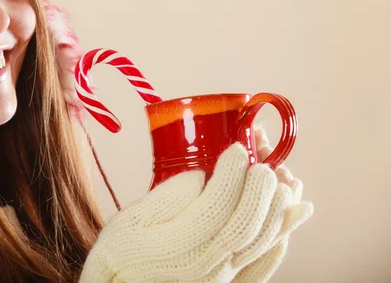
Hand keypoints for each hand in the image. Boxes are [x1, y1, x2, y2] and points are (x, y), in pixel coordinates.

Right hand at [80, 140, 312, 282]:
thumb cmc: (121, 253)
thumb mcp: (130, 220)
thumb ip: (165, 198)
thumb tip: (200, 176)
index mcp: (179, 246)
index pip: (216, 206)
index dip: (231, 174)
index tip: (236, 148)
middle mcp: (206, 266)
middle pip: (246, 224)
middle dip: (260, 188)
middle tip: (265, 161)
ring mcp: (222, 278)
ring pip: (262, 242)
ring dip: (279, 207)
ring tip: (288, 179)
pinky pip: (266, 263)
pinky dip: (285, 236)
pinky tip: (296, 213)